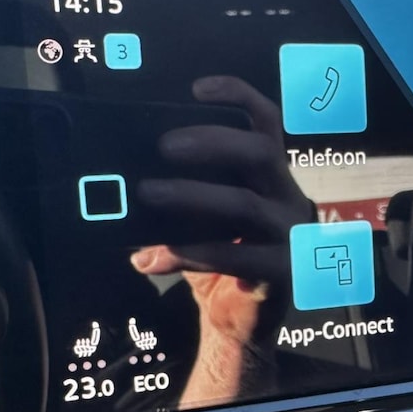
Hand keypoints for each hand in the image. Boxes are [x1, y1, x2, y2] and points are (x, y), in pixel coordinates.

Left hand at [131, 76, 309, 303]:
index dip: (239, 97)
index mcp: (271, 176)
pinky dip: (190, 254)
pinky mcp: (282, 272)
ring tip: (147, 193)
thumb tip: (122, 176)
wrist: (242, 323)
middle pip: (260, 153)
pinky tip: (153, 257)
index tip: (197, 89)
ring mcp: (290, 235)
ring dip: (192, 196)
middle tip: (164, 146)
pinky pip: (236, 257)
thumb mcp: (202, 219)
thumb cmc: (221, 260)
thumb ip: (181, 194)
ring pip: (244, 205)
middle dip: (213, 141)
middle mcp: (287, 197)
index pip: (267, 122)